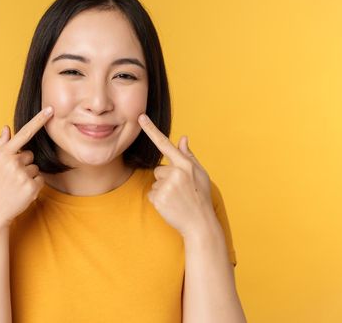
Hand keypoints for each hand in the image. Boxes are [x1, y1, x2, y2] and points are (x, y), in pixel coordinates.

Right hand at [0, 106, 53, 228]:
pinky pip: (40, 179)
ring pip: (35, 167)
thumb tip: (7, 128)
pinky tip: (21, 191)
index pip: (23, 134)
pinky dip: (33, 185)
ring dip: (28, 175)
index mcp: (2, 154)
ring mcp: (23, 175)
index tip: (50, 110)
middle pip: (29, 155)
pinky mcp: (32, 187)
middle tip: (10, 176)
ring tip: (14, 185)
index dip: (38, 121)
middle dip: (23, 163)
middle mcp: (13, 163)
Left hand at [138, 113, 216, 237]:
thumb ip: (189, 156)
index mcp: (186, 164)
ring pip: (155, 182)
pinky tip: (171, 206)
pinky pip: (152, 194)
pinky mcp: (159, 198)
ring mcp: (167, 186)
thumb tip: (183, 138)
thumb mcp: (200, 174)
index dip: (152, 130)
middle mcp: (176, 173)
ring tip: (177, 199)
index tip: (140, 117)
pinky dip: (159, 201)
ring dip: (163, 190)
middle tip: (181, 191)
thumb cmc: (201, 197)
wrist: (200, 223)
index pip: (165, 144)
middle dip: (166, 179)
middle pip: (159, 169)